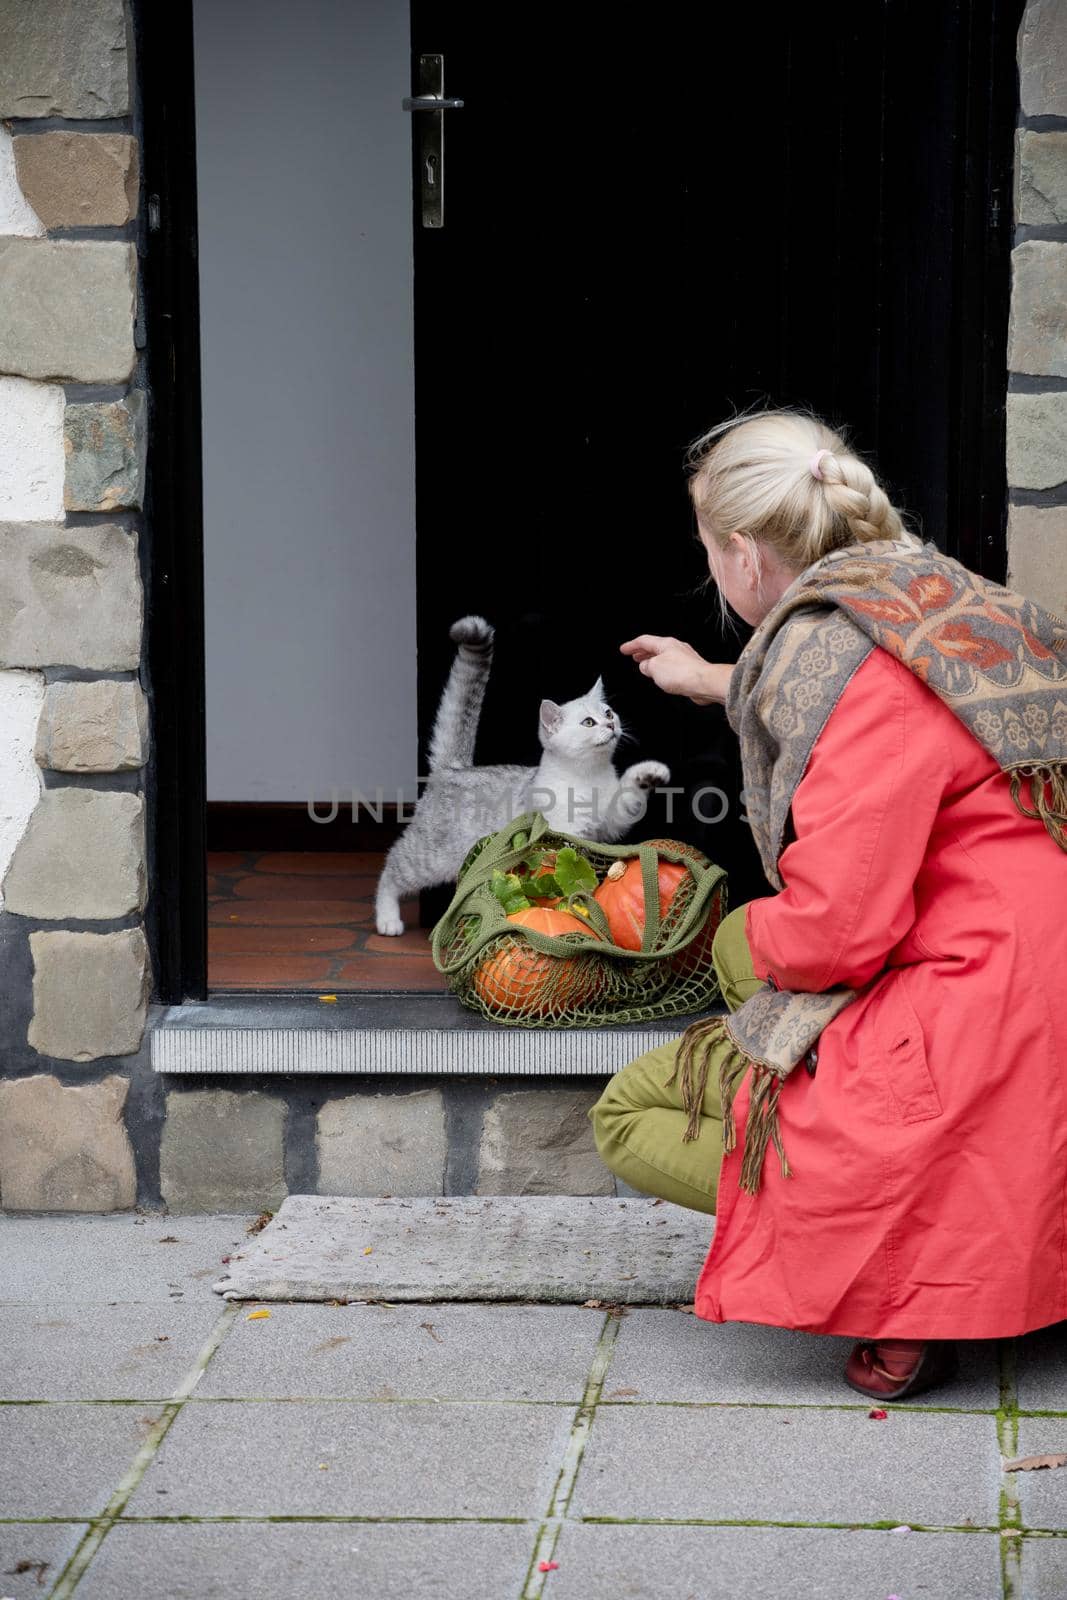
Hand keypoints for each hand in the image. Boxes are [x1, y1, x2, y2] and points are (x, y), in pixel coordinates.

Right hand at [619, 635, 733, 705]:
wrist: (704, 682)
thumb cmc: (682, 673)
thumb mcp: (654, 668)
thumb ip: (646, 666)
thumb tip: (645, 667)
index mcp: (665, 643)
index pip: (644, 641)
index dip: (631, 645)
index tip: (624, 649)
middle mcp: (676, 648)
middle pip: (655, 647)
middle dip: (642, 652)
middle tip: (634, 654)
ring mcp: (684, 658)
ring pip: (664, 657)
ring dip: (653, 661)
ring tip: (646, 665)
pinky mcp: (690, 669)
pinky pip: (672, 666)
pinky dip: (663, 669)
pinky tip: (662, 676)